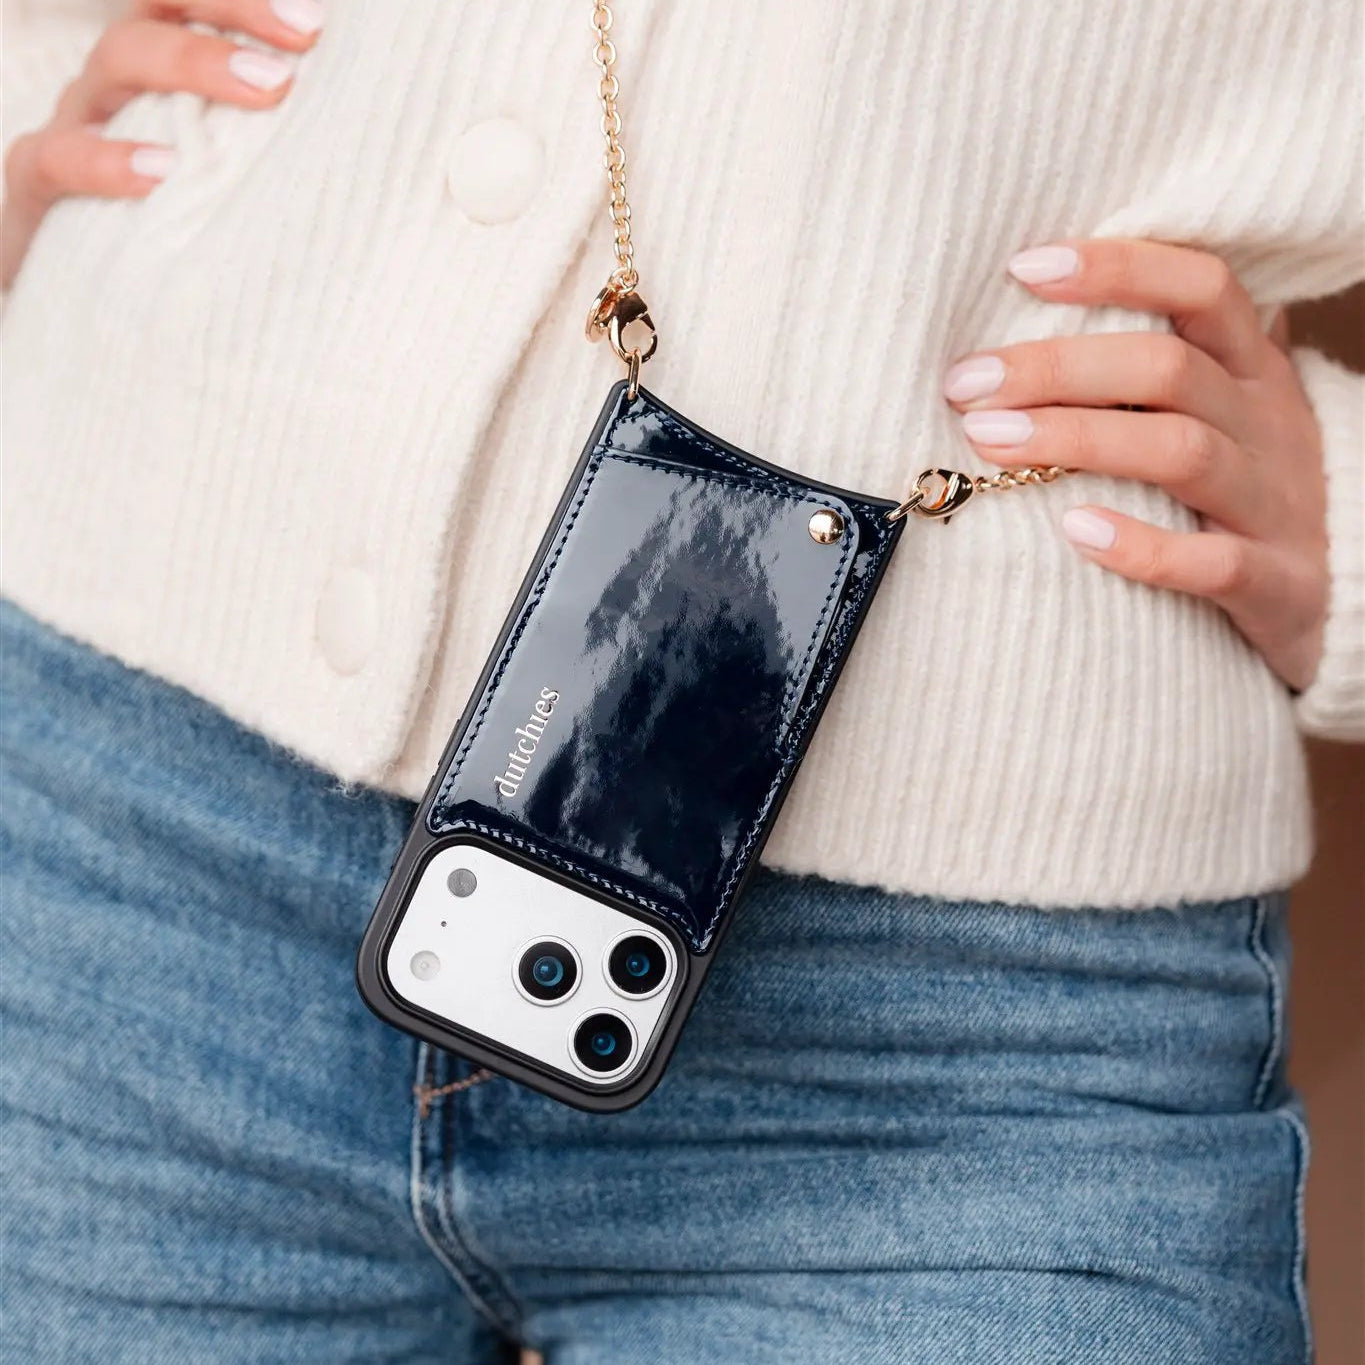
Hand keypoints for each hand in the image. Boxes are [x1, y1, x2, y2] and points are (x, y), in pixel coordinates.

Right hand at [2, 0, 321, 286]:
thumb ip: (278, 155)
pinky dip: (106, 160)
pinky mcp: (38, 188)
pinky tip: (161, 173)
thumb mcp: (233, 189)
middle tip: (297, 61)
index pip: (196, 5)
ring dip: (191, 68)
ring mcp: (78, 129)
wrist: (95, 308)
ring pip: (117, 64)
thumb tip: (367, 144)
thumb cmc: (187, 239)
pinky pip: (57, 158)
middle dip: (231, 19)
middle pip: (161, 17)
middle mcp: (121, 89)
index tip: (317, 26)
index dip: (247, 3)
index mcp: (168, 78)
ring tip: (266, 92)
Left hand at [945, 238, 1327, 691]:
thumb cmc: (1252, 488)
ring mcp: (1276, 502)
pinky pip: (1215, 562)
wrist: (1353, 591)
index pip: (1200, 287)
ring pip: (1182, 452)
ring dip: (1079, 441)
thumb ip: (1173, 357)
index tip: (1023, 267)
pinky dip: (1143, 548)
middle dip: (1058, 368)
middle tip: (967, 386)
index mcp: (1254, 370)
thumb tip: (1063, 290)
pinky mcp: (1279, 583)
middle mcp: (1269, 423)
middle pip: (1168, 369)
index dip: (1119, 267)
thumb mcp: (1232, 408)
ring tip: (990, 441)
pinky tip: (1075, 532)